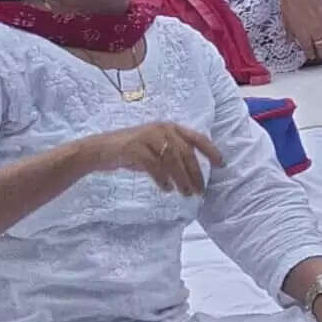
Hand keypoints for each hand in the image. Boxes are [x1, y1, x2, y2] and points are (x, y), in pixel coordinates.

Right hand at [88, 120, 221, 195]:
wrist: (100, 149)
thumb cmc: (132, 150)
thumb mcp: (156, 148)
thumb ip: (173, 153)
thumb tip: (194, 171)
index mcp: (170, 127)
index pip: (197, 138)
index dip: (211, 150)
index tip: (221, 164)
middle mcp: (162, 129)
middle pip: (186, 153)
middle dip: (195, 174)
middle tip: (200, 191)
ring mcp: (148, 137)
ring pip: (172, 161)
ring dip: (181, 179)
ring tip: (185, 193)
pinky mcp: (135, 148)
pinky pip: (154, 166)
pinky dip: (162, 179)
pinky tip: (166, 189)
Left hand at [279, 0, 321, 64]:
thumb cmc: (289, 0)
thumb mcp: (285, 20)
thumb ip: (290, 33)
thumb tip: (291, 41)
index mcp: (301, 33)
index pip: (308, 49)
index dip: (310, 55)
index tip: (311, 57)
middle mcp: (313, 30)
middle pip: (320, 46)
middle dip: (321, 54)